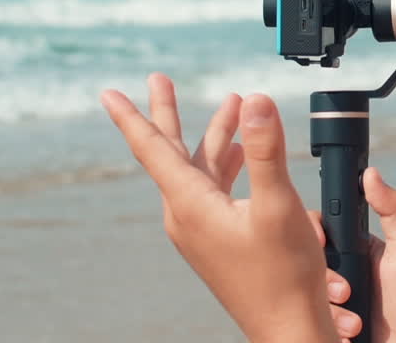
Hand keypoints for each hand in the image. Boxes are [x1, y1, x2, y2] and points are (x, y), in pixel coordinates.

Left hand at [101, 73, 337, 342]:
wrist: (287, 330)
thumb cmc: (283, 276)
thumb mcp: (277, 205)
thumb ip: (265, 150)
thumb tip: (254, 100)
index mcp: (190, 205)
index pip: (152, 149)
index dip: (131, 116)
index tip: (108, 93)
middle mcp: (186, 216)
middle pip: (172, 152)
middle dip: (169, 112)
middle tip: (157, 78)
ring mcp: (200, 230)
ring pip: (200, 170)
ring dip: (215, 137)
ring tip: (234, 106)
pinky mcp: (216, 240)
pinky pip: (213, 190)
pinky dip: (227, 165)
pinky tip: (246, 157)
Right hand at [313, 168, 395, 342]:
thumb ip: (394, 210)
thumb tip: (372, 173)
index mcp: (353, 246)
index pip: (319, 226)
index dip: (312, 232)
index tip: (319, 241)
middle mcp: (338, 270)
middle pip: (306, 260)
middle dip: (321, 278)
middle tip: (345, 290)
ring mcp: (330, 299)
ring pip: (303, 293)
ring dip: (328, 307)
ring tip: (354, 321)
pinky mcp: (325, 323)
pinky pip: (308, 319)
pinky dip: (326, 326)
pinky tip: (348, 332)